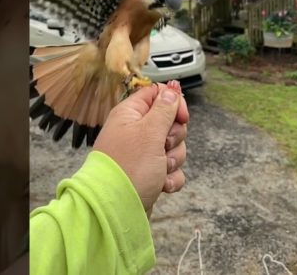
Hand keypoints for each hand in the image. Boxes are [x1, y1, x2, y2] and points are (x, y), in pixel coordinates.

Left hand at [93, 82, 188, 217]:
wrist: (115, 209)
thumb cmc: (129, 167)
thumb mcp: (150, 132)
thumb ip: (164, 108)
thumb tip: (171, 88)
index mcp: (131, 114)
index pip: (158, 95)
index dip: (173, 104)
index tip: (181, 118)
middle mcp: (135, 131)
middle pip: (170, 123)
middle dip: (174, 138)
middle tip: (161, 147)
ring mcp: (142, 154)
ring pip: (173, 148)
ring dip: (172, 160)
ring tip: (158, 170)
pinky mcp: (149, 174)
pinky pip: (170, 169)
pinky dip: (170, 178)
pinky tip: (161, 185)